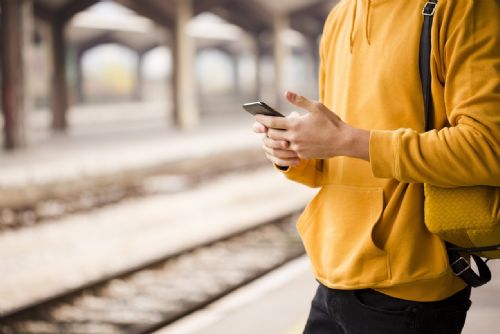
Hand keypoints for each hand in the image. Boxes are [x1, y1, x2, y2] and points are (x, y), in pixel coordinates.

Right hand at [252, 112, 300, 166]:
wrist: (301, 139)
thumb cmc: (296, 125)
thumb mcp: (294, 120)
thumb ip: (291, 118)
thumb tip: (294, 115)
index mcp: (267, 126)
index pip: (257, 127)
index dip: (259, 128)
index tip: (265, 128)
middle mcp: (266, 137)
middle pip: (267, 141)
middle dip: (277, 143)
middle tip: (286, 143)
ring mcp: (268, 148)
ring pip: (273, 152)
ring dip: (284, 152)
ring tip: (296, 152)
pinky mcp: (274, 158)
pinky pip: (278, 161)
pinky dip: (288, 161)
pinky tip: (298, 160)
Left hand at [255, 91, 369, 160]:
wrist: (343, 141)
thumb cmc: (331, 122)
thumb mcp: (316, 107)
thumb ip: (299, 100)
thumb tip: (286, 93)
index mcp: (295, 124)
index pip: (272, 122)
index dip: (262, 119)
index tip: (256, 117)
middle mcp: (294, 138)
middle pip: (272, 135)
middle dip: (265, 130)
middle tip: (261, 126)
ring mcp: (297, 148)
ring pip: (277, 147)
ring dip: (271, 142)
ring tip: (269, 136)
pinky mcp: (302, 156)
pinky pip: (287, 154)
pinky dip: (281, 150)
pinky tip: (281, 145)